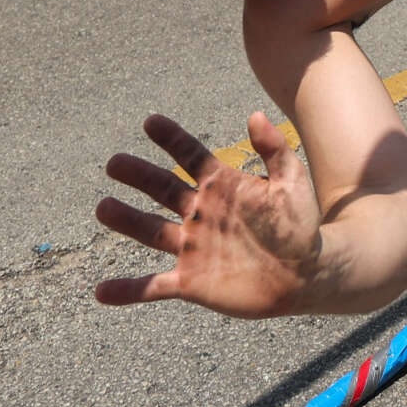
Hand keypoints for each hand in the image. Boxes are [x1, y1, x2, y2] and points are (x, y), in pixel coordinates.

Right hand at [95, 113, 319, 316]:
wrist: (305, 277)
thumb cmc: (300, 228)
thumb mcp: (291, 183)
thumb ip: (275, 150)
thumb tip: (255, 115)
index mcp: (221, 187)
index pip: (190, 156)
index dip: (171, 139)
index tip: (150, 122)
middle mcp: (200, 213)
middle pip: (162, 190)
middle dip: (138, 176)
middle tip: (113, 163)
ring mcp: (193, 248)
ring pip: (151, 232)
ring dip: (127, 221)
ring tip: (103, 208)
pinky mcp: (191, 281)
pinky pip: (153, 286)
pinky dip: (128, 290)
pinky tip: (101, 291)